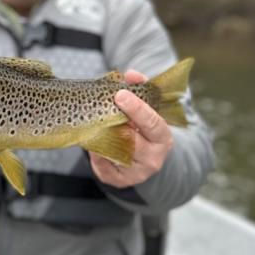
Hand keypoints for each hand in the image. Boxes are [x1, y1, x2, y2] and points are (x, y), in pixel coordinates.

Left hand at [90, 69, 173, 187]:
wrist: (147, 159)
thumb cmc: (144, 128)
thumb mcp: (147, 110)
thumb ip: (140, 89)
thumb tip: (130, 74)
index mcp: (162, 138)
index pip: (153, 123)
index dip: (137, 108)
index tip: (120, 95)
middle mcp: (153, 158)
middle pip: (133, 142)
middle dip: (116, 124)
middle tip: (101, 108)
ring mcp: (136, 173)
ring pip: (116, 154)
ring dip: (103, 138)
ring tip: (94, 123)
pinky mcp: (119, 181)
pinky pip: (102, 167)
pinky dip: (95, 154)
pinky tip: (91, 141)